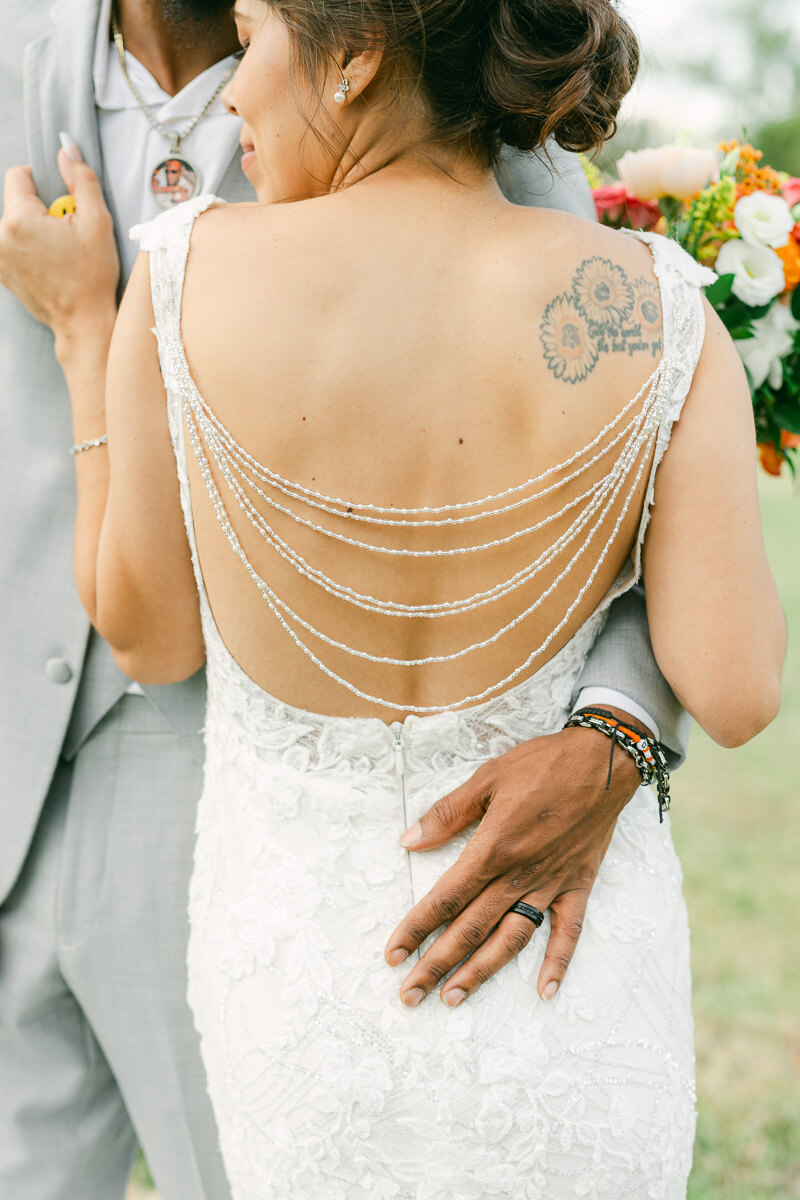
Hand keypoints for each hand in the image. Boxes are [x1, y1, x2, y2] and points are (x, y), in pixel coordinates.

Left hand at [0, 148, 118, 341]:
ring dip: (36, 231)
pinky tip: (51, 266)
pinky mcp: (2, 273)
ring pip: (16, 225)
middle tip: (67, 237)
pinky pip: (13, 246)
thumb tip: (66, 148)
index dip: (44, 184)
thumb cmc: (92, 276)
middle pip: (17, 202)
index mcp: (18, 219)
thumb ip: (80, 179)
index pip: (18, 175)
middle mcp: (0, 237)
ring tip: (60, 254)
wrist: (84, 323)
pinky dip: (30, 249)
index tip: (63, 206)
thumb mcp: (97, 222)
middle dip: (42, 211)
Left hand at [384, 708, 649, 1007]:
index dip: (416, 928)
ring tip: (455, 998)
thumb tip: (409, 841)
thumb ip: (447, 814)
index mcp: (493, 848)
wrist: (602, 759)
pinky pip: (568, 932)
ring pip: (511, 939)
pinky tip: (545, 991)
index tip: (393, 954)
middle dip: (437, 964)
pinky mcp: (579, 885)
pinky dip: (558, 963)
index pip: (446, 898)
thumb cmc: (542, 764)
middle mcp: (520, 874)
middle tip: (410, 995)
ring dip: (482, 972)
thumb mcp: (487, 778)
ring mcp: (552, 884)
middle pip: (471, 929)